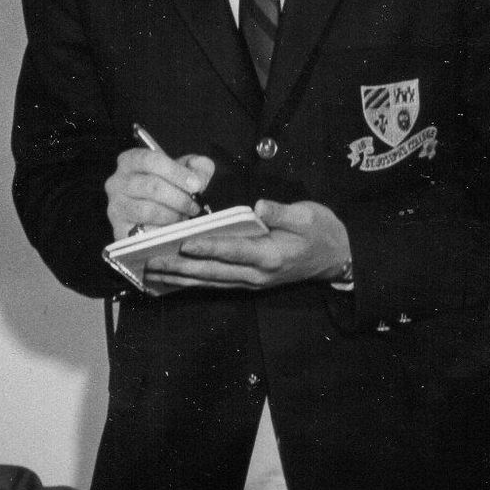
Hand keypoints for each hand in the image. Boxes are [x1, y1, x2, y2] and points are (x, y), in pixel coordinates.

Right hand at [107, 143, 216, 241]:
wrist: (153, 219)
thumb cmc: (167, 190)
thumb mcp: (186, 173)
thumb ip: (198, 168)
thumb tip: (199, 176)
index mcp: (131, 160)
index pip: (151, 160)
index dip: (176, 172)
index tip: (196, 185)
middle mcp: (118, 181)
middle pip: (151, 186)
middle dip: (179, 197)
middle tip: (194, 206)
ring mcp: (116, 205)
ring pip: (148, 209)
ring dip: (172, 214)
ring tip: (184, 216)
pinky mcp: (119, 227)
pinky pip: (144, 229)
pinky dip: (162, 228)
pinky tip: (172, 226)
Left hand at [141, 198, 351, 292]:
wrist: (337, 258)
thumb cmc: (322, 232)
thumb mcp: (308, 215)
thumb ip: (282, 212)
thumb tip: (259, 207)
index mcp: (271, 255)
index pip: (234, 251)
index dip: (208, 248)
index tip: (184, 243)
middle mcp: (258, 273)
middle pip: (213, 272)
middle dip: (181, 267)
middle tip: (152, 261)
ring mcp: (253, 281)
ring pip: (211, 281)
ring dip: (181, 277)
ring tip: (153, 271)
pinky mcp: (249, 282)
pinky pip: (217, 283)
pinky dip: (194, 281)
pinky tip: (174, 278)